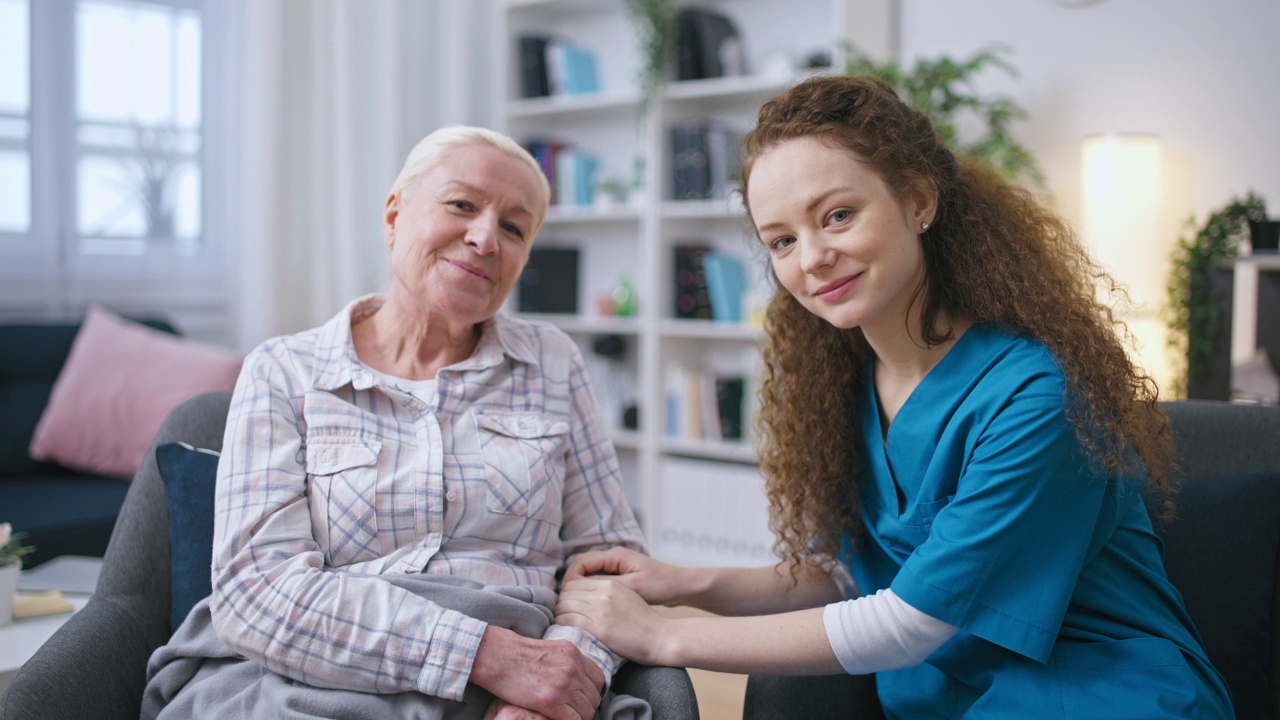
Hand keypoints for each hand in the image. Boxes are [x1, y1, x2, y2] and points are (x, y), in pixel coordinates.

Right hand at [470, 626, 604, 719]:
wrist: (496, 656)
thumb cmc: (515, 654)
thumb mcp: (548, 649)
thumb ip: (565, 661)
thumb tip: (574, 676)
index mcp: (573, 653)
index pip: (598, 678)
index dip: (591, 692)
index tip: (580, 699)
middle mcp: (573, 667)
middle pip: (594, 696)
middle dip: (585, 707)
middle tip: (571, 712)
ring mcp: (564, 683)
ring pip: (587, 711)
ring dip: (578, 717)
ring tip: (564, 717)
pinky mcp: (551, 699)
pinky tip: (556, 719)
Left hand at [555, 577, 671, 666]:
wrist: (660, 637)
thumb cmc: (645, 620)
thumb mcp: (627, 595)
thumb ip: (606, 591)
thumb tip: (586, 595)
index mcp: (610, 584)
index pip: (576, 581)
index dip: (567, 591)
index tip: (568, 602)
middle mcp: (603, 594)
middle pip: (568, 592)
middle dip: (562, 601)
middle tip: (563, 612)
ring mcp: (600, 611)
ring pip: (565, 605)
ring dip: (560, 613)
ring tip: (563, 620)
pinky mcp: (599, 628)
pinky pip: (569, 620)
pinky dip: (563, 623)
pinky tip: (565, 628)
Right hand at [563, 547, 685, 605]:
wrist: (681, 587)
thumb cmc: (660, 585)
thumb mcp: (632, 587)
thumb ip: (605, 585)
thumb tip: (579, 588)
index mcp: (615, 555)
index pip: (581, 562)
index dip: (570, 579)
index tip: (565, 597)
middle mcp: (613, 557)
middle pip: (582, 567)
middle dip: (572, 584)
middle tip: (565, 603)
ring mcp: (617, 566)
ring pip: (589, 575)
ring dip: (580, 588)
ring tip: (574, 606)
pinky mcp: (621, 576)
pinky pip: (598, 581)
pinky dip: (591, 591)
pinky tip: (589, 606)